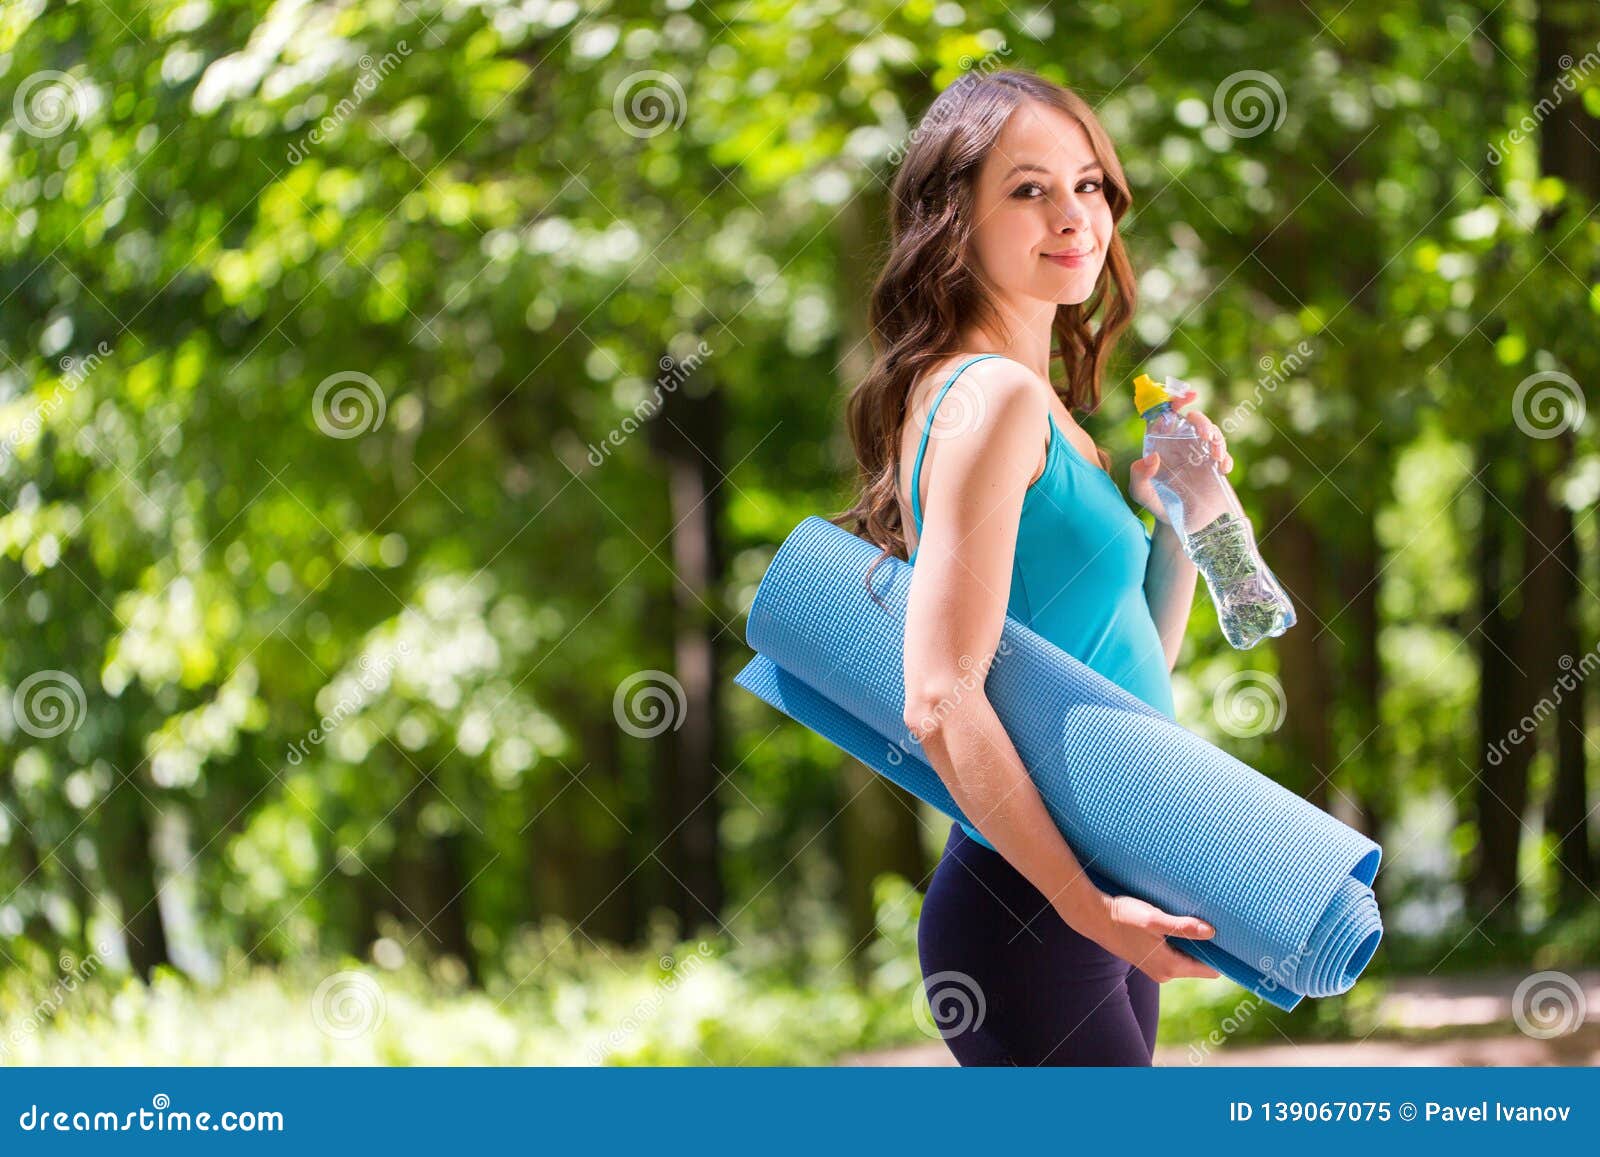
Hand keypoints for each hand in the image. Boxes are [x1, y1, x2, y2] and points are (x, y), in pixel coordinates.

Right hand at [1079, 891, 1221, 982]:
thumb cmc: (1124, 916)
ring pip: (1188, 959)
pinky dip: (1182, 943)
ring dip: (1195, 944)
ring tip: (1202, 922)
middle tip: (1222, 925)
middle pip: (1201, 965)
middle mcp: (1166, 973)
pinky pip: (1176, 955)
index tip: (1236, 940)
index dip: (1224, 956)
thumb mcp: (1154, 920)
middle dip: (1210, 949)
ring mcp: (1157, 968)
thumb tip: (1212, 932)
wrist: (1094, 917)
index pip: (1211, 971)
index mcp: (1170, 967)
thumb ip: (1182, 927)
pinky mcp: (1149, 959)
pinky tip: (1181, 926)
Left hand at [1128, 386, 1233, 526]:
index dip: (1175, 402)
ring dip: (1217, 439)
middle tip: (1205, 435)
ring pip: (1212, 433)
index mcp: (1161, 444)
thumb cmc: (1157, 504)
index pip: (1166, 416)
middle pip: (1194, 420)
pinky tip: (1222, 469)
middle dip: (1202, 421)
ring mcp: (1199, 454)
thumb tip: (1151, 457)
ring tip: (1215, 455)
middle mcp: (1181, 444)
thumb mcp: (1142, 494)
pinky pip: (1224, 454)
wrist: (1180, 525)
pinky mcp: (1214, 467)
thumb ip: (1138, 477)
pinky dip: (1225, 458)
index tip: (1188, 397)